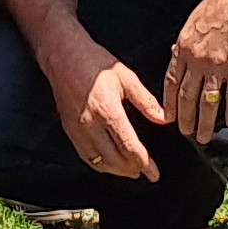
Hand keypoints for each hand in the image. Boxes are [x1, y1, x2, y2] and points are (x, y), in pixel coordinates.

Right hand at [45, 35, 172, 183]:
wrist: (63, 55)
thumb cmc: (94, 62)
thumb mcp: (126, 77)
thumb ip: (146, 101)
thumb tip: (164, 119)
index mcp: (108, 110)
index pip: (129, 146)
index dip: (144, 163)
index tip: (154, 173)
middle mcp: (90, 124)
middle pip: (114, 160)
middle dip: (132, 170)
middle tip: (146, 172)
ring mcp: (77, 130)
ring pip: (98, 163)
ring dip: (117, 171)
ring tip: (131, 170)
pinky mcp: (69, 131)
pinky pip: (85, 157)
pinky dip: (100, 165)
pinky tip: (109, 163)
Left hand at [160, 0, 227, 144]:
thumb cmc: (219, 4)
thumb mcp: (192, 22)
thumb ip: (184, 42)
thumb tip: (175, 53)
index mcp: (184, 48)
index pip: (172, 82)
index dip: (169, 102)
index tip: (168, 117)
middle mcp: (198, 60)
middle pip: (187, 96)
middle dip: (185, 118)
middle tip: (185, 132)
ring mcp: (218, 66)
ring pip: (208, 101)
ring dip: (206, 122)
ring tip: (204, 136)